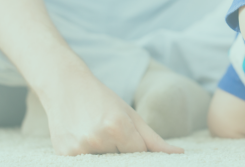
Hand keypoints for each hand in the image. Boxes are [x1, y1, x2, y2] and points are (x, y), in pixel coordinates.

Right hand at [41, 72, 183, 155]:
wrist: (64, 86)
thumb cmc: (103, 100)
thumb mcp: (131, 115)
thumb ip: (154, 140)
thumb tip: (180, 153)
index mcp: (118, 126)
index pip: (138, 153)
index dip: (133, 144)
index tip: (124, 131)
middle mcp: (97, 138)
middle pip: (121, 159)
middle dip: (119, 149)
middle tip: (108, 130)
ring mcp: (78, 148)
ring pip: (104, 162)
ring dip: (103, 153)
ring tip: (94, 131)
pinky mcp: (63, 154)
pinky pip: (85, 163)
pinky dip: (88, 154)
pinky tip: (82, 136)